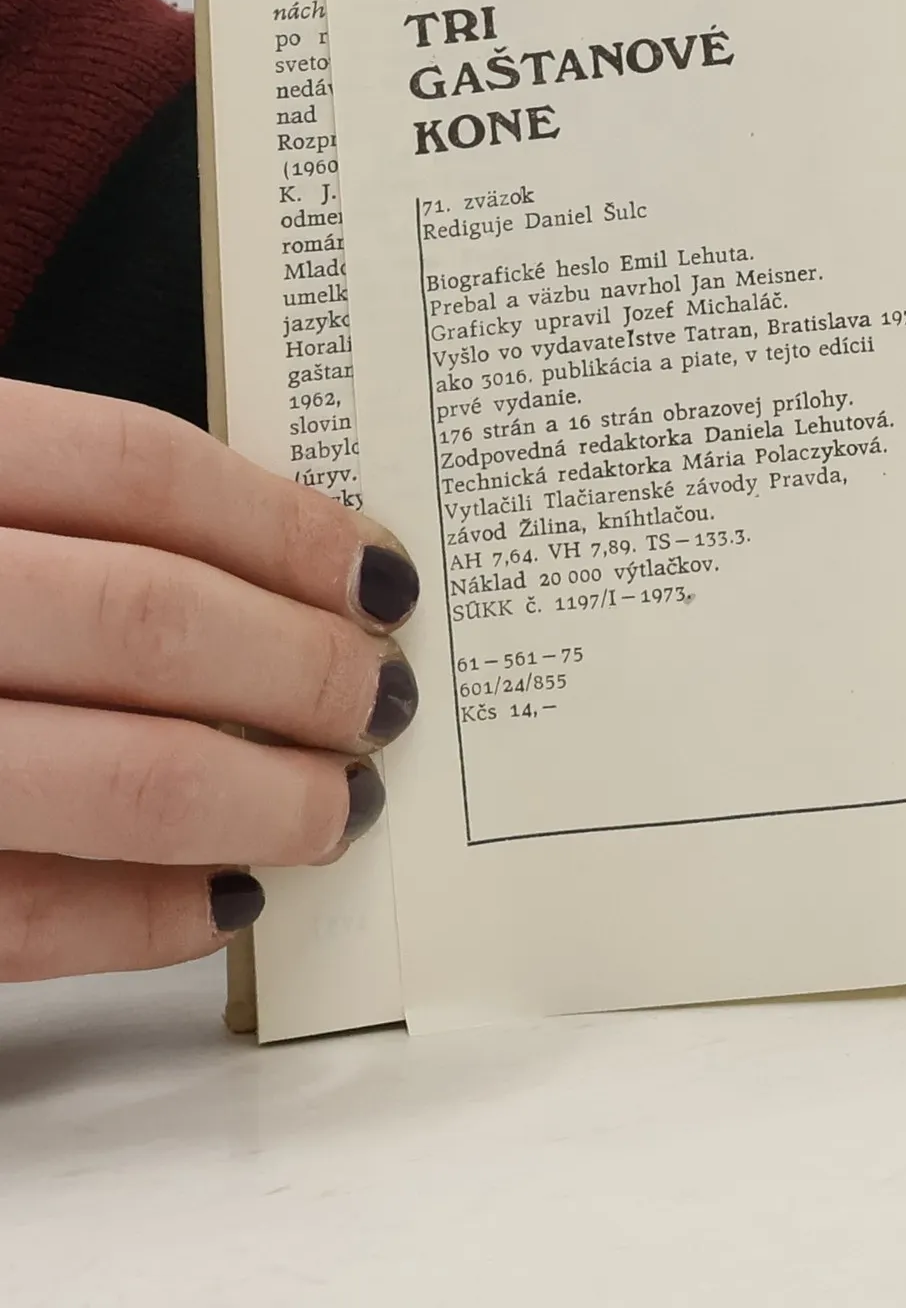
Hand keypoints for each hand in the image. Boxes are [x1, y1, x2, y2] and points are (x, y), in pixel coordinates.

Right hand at [0, 380, 418, 980]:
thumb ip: (63, 512)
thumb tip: (294, 565)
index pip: (137, 468)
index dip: (286, 525)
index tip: (384, 576)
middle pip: (146, 620)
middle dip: (301, 669)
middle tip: (383, 699)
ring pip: (115, 777)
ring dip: (263, 799)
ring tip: (341, 804)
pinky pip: (19, 921)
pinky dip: (147, 918)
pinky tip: (226, 902)